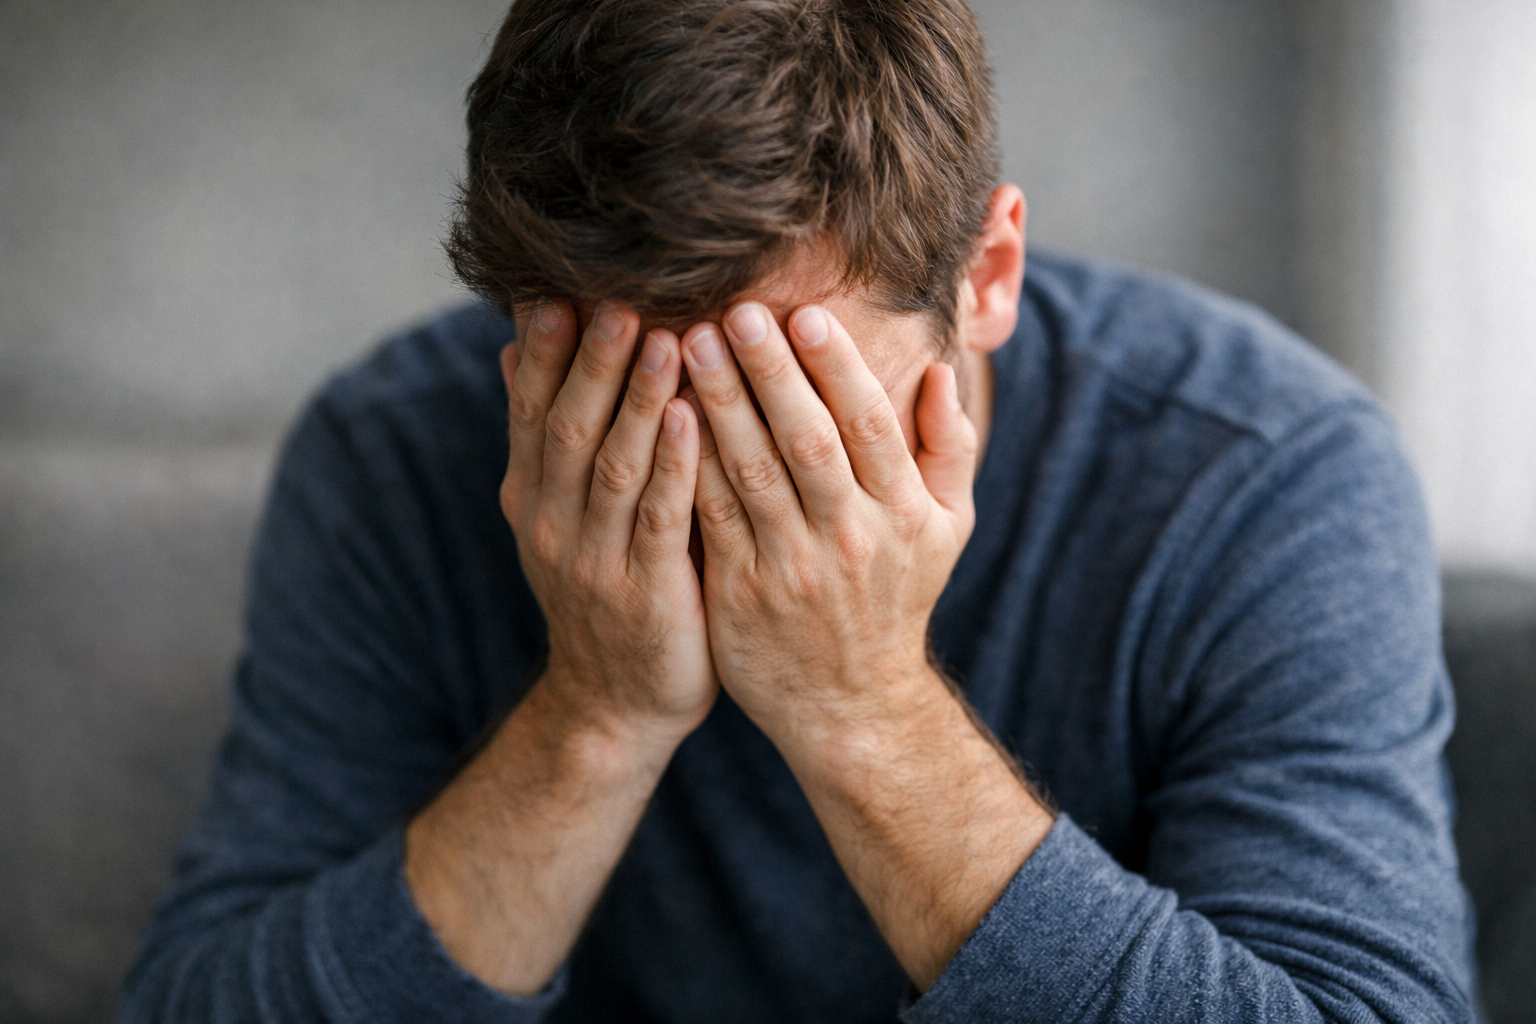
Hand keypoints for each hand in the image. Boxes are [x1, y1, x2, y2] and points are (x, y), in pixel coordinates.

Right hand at [501, 298, 715, 738]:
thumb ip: (549, 437)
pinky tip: (690, 416)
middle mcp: (553, 523)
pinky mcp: (645, 591)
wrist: (614, 704)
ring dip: (634, 399)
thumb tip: (516, 348)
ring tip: (660, 336)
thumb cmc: (605, 590)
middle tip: (614, 295)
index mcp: (533, 497)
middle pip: (567, 426)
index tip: (555, 286)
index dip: (544, 350)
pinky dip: (670, 465)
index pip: (531, 409)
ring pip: (611, 466)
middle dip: (590, 359)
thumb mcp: (561, 515)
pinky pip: (657, 518)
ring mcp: (595, 559)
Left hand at [680, 300, 977, 743]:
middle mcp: (849, 539)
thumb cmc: (897, 600)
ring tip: (690, 346)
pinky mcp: (741, 594)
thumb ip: (948, 448)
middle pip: (807, 442)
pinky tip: (664, 417)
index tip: (805, 314)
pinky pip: (711, 519)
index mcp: (901, 514)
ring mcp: (792, 569)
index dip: (838, 368)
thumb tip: (939, 369)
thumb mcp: (946, 530)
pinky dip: (690, 466)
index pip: (869, 427)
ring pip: (752, 475)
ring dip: (719, 407)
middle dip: (770, 374)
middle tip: (736, 312)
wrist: (851, 705)